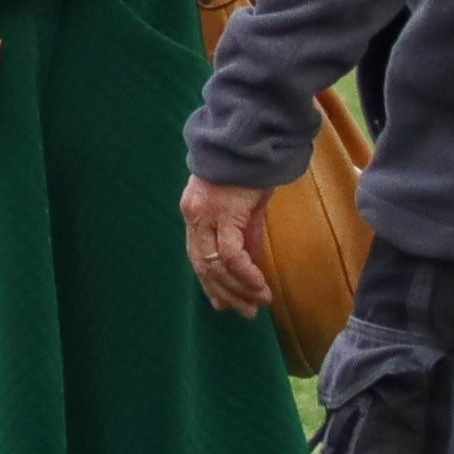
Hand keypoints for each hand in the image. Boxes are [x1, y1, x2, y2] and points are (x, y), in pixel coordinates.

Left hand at [181, 177, 279, 320]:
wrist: (253, 141)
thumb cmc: (251, 170)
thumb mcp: (244, 207)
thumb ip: (243, 234)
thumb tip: (248, 265)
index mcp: (194, 211)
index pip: (196, 255)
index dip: (210, 282)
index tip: (223, 303)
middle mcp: (193, 215)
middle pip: (202, 264)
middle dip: (224, 293)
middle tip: (246, 312)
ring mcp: (204, 215)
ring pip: (215, 264)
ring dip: (238, 289)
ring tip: (258, 303)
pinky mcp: (222, 214)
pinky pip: (231, 255)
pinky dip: (245, 275)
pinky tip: (260, 287)